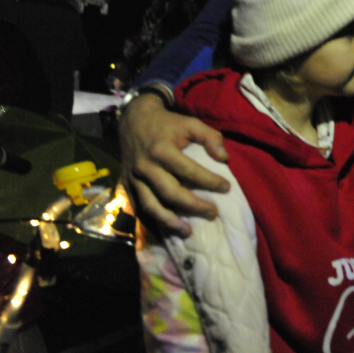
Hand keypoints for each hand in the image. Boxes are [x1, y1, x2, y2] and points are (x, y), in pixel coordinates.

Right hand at [119, 92, 229, 237]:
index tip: (226, 188)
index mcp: (161, 150)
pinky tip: (166, 232)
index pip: (189, 171)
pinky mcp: (126, 185)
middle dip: (193, 206)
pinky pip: (138, 208)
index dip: (209, 181)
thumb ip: (210, 137)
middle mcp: (145, 167)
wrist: (134, 120)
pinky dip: (151, 222)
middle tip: (213, 213)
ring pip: (151, 205)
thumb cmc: (167, 124)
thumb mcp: (191, 123)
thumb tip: (224, 158)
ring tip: (189, 231)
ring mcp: (133, 178)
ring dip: (170, 222)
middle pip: (170, 193)